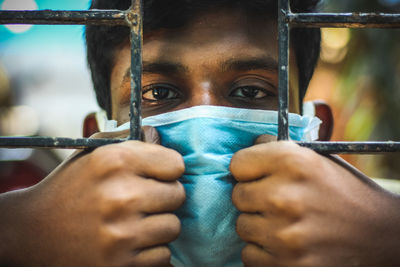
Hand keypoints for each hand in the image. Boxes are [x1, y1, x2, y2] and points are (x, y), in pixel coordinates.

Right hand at [0, 127, 184, 266]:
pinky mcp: (121, 265)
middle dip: (164, 197)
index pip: (176, 164)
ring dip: (158, 225)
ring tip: (134, 222)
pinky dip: (150, 251)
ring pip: (173, 227)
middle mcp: (120, 196)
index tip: (155, 176)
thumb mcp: (93, 153)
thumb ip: (129, 139)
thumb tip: (159, 136)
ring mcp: (121, 234)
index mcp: (115, 161)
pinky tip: (129, 243)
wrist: (32, 231)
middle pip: (178, 195)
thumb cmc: (69, 188)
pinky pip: (163, 255)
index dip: (167, 170)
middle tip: (142, 200)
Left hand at [230, 139, 399, 266]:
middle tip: (277, 202)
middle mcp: (285, 196)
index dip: (248, 170)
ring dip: (259, 226)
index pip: (237, 164)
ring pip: (242, 227)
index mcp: (292, 161)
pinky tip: (286, 244)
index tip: (260, 176)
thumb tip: (247, 149)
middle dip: (254, 198)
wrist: (381, 235)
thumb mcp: (316, 159)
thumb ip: (278, 150)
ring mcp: (284, 234)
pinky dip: (264, 252)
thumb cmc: (344, 192)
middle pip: (237, 196)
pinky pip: (250, 254)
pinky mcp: (286, 264)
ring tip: (286, 223)